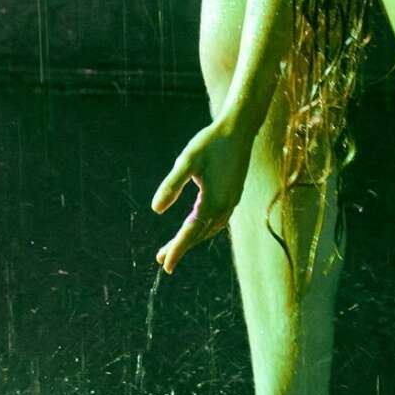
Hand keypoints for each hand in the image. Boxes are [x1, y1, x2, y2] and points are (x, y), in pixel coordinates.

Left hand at [151, 117, 257, 275]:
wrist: (239, 130)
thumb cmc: (210, 142)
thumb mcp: (187, 161)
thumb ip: (171, 185)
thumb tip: (155, 209)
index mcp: (213, 201)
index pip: (191, 232)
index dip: (177, 249)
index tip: (164, 265)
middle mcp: (224, 206)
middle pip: (199, 234)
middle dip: (181, 247)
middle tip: (161, 260)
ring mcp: (231, 202)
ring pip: (210, 229)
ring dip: (192, 239)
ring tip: (175, 247)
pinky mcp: (233, 196)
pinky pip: (217, 221)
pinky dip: (204, 229)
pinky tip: (197, 226)